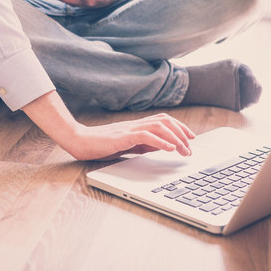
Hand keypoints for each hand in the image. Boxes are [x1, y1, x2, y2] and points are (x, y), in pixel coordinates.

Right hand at [66, 113, 194, 160]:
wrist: (80, 141)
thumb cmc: (101, 145)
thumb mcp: (128, 145)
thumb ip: (144, 144)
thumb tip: (163, 146)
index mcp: (136, 126)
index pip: (163, 121)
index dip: (179, 127)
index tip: (190, 138)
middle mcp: (135, 124)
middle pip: (164, 121)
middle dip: (181, 132)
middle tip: (191, 146)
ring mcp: (129, 129)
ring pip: (159, 127)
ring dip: (174, 138)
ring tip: (183, 150)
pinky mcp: (122, 136)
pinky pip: (145, 136)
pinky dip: (160, 142)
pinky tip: (169, 149)